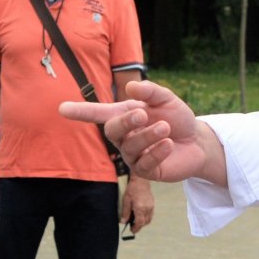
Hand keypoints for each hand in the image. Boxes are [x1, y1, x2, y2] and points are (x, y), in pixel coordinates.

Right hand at [60, 79, 221, 183]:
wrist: (197, 141)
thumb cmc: (176, 118)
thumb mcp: (166, 99)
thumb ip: (150, 92)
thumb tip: (132, 87)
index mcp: (124, 116)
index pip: (97, 114)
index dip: (79, 111)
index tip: (61, 108)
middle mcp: (124, 137)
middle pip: (112, 130)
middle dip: (126, 122)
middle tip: (144, 114)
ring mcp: (133, 155)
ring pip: (130, 147)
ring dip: (147, 135)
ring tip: (165, 128)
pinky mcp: (146, 171)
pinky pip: (144, 163)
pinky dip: (156, 152)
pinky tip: (168, 144)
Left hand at [120, 174, 154, 233]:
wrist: (141, 180)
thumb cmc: (132, 189)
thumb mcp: (126, 201)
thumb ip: (125, 212)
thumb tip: (123, 221)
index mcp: (140, 208)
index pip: (140, 223)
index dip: (136, 228)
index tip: (132, 231)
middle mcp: (147, 209)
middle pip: (145, 222)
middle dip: (139, 226)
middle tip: (132, 226)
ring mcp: (151, 206)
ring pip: (149, 219)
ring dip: (143, 222)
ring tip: (136, 221)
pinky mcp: (152, 204)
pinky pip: (150, 214)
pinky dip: (146, 217)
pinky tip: (140, 214)